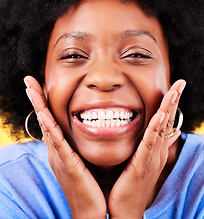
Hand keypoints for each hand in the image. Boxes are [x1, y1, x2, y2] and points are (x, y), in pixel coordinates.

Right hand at [24, 76, 106, 218]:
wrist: (90, 209)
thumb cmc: (88, 184)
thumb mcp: (81, 160)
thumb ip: (78, 146)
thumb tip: (81, 132)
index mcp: (61, 149)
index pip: (50, 122)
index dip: (43, 104)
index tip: (39, 87)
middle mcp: (56, 151)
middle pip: (44, 121)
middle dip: (36, 100)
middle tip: (29, 81)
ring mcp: (59, 157)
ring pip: (47, 127)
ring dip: (39, 107)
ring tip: (31, 89)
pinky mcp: (67, 164)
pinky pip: (57, 142)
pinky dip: (49, 127)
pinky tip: (44, 114)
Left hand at [107, 79, 185, 218]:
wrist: (125, 209)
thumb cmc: (128, 184)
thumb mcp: (138, 161)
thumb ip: (144, 146)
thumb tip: (147, 134)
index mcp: (154, 150)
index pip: (165, 123)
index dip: (170, 105)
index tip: (174, 88)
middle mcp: (157, 152)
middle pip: (167, 122)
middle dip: (174, 101)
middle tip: (180, 83)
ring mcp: (152, 159)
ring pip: (162, 129)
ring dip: (168, 109)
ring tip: (174, 91)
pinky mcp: (142, 165)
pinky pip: (149, 144)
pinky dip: (155, 129)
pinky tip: (160, 115)